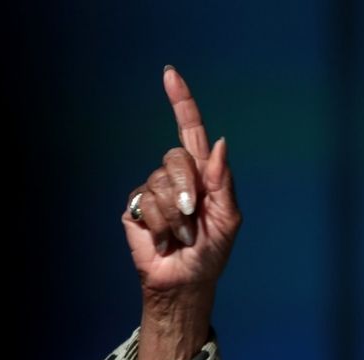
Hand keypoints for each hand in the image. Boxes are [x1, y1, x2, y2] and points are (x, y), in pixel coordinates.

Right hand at [123, 66, 240, 297]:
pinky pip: (145, 204)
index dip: (181, 102)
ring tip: (183, 235)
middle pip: (174, 157)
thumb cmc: (211, 252)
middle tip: (194, 217)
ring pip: (160, 184)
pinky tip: (164, 238)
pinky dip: (160, 225)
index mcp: (202, 174)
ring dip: (176, 216)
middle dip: (187, 189)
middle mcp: (176, 176)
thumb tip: (220, 143)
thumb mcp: (229, 218)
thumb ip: (223, 181)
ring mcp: (152, 190)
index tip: (170, 74)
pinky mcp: (134, 208)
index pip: (189, 131)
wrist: (187, 281)